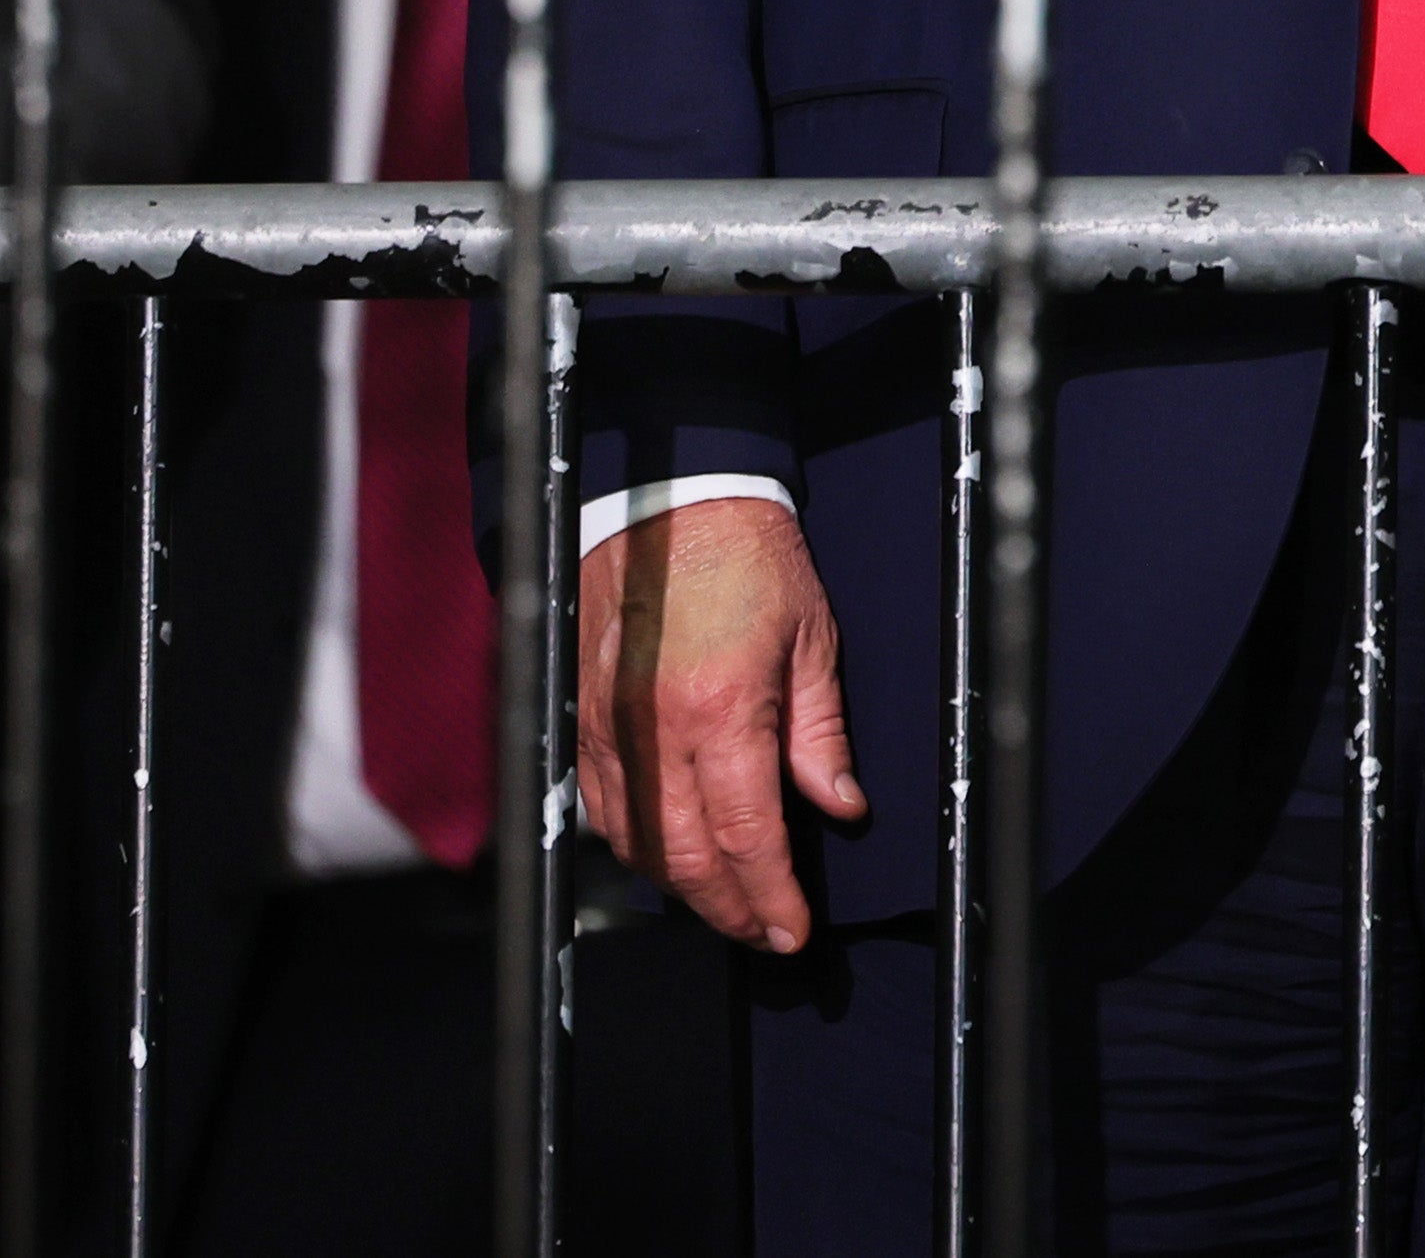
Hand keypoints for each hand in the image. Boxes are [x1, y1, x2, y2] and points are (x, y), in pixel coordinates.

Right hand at [579, 496, 862, 951]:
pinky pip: (602, 806)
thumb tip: (840, 808)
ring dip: (682, 887)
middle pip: (686, 857)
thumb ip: (821, 735)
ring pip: (637, 842)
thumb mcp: (813, 638)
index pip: (746, 837)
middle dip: (730, 909)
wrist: (671, 491)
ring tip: (726, 903)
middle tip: (764, 933)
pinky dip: (635, 845)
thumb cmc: (750, 556)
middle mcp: (657, 727)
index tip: (793, 932)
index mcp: (723, 709)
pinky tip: (667, 855)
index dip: (771, 897)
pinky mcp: (584, 714)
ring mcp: (610, 724)